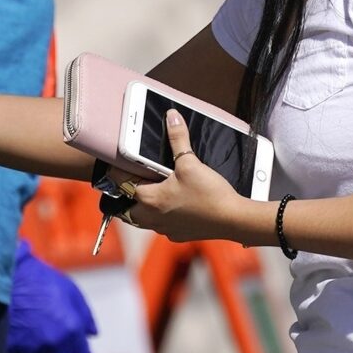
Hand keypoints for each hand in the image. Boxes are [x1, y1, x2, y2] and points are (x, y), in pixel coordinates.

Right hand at [6, 239, 95, 352]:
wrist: (6, 277)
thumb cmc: (39, 281)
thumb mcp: (70, 291)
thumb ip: (85, 316)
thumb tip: (91, 335)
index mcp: (72, 330)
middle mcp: (54, 344)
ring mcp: (32, 350)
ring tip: (41, 352)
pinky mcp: (13, 352)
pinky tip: (25, 349)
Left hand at [121, 111, 256, 244]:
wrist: (233, 219)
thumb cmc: (209, 194)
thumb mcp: (190, 162)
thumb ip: (178, 139)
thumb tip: (171, 117)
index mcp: (149, 199)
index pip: (122, 185)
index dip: (120, 173)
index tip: (121, 165)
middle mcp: (152, 218)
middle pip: (129, 209)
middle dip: (130, 196)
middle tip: (139, 181)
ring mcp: (165, 229)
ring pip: (145, 220)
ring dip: (145, 208)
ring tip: (156, 192)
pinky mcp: (179, 235)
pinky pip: (163, 227)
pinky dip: (164, 217)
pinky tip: (176, 206)